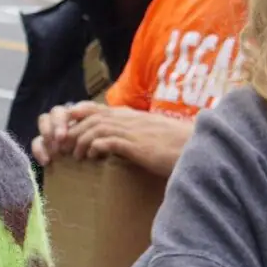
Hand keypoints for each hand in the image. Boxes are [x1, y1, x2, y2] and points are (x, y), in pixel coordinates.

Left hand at [38, 102, 194, 177]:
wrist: (202, 150)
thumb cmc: (182, 147)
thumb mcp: (156, 137)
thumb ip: (140, 136)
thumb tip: (126, 146)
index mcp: (135, 116)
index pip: (99, 108)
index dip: (80, 115)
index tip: (68, 127)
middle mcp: (132, 119)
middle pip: (92, 115)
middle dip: (73, 129)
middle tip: (64, 145)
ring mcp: (134, 130)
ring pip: (95, 127)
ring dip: (80, 140)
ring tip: (74, 155)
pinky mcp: (137, 144)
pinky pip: (106, 141)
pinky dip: (93, 148)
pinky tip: (89, 158)